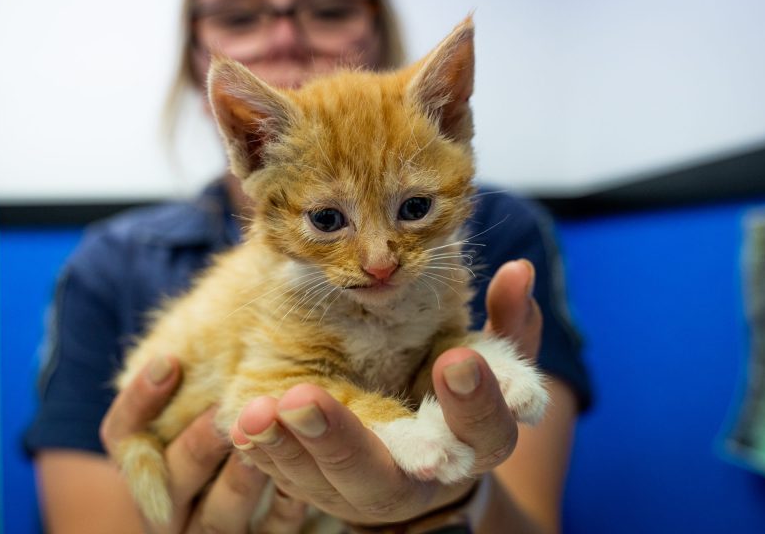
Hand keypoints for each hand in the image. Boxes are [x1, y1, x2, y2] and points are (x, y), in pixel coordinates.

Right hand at [100, 357, 307, 532]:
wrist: (247, 498)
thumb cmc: (216, 427)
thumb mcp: (192, 402)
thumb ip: (189, 376)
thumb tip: (191, 336)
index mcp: (143, 468)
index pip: (121, 436)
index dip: (140, 401)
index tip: (171, 361)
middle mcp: (167, 512)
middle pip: (171, 481)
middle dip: (200, 443)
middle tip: (229, 410)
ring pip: (219, 516)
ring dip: (242, 477)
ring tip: (267, 440)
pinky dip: (284, 509)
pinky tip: (298, 479)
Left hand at [229, 259, 541, 525]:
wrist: (421, 456)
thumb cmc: (452, 392)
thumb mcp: (485, 359)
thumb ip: (505, 323)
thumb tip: (518, 270)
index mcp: (472, 446)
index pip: (483, 433)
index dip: (475, 402)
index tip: (455, 361)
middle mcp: (417, 481)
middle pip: (385, 477)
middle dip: (344, 440)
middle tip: (304, 398)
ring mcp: (362, 493)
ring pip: (324, 484)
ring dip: (290, 447)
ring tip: (264, 407)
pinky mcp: (319, 492)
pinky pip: (287, 482)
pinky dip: (266, 454)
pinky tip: (246, 423)